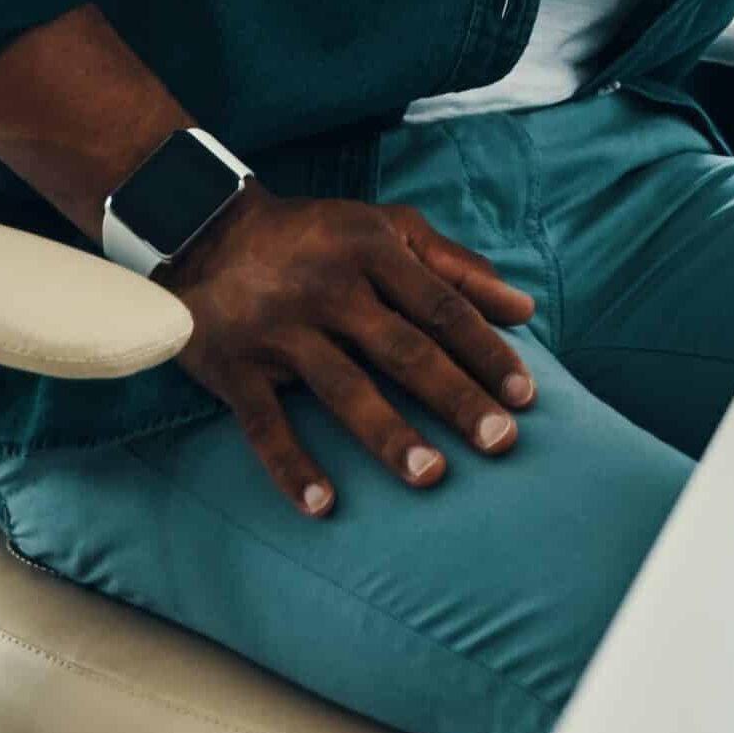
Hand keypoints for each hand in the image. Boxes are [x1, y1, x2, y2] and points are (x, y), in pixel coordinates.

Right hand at [155, 182, 538, 517]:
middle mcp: (329, 288)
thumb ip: (455, 266)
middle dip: (454, 398)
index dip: (486, 351)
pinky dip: (291, 465)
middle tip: (500, 443)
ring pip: (342, 387)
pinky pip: (265, 424)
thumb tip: (524, 308)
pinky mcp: (236, 367)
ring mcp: (280, 330)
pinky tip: (323, 505)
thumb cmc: (318, 236)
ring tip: (430, 476)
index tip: (526, 397)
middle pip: (402, 349)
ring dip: (387, 433)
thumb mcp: (387, 227)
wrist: (208, 231)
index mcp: (371, 250)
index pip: (441, 307)